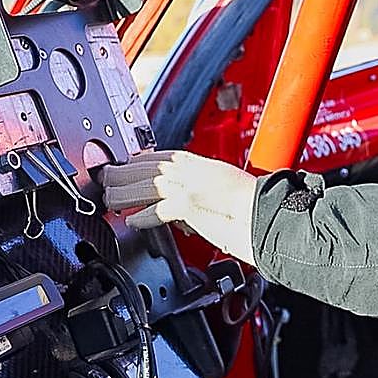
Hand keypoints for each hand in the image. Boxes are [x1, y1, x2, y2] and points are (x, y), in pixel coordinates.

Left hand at [100, 150, 256, 263]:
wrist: (273, 216)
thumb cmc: (257, 210)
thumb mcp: (227, 190)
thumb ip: (201, 191)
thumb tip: (182, 207)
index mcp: (205, 165)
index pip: (163, 156)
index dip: (139, 161)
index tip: (124, 165)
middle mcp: (195, 171)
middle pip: (148, 167)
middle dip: (122, 173)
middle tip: (105, 179)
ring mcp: (191, 186)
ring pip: (146, 185)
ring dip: (124, 193)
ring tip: (111, 201)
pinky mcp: (189, 204)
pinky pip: (157, 210)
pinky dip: (143, 216)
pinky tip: (133, 221)